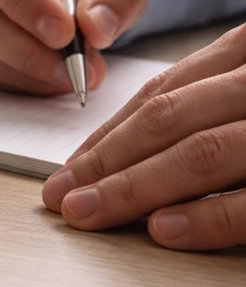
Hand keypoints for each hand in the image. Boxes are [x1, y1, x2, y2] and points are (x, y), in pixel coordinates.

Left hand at [42, 24, 245, 249]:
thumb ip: (202, 107)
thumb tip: (122, 152)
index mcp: (245, 57)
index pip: (161, 94)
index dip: (106, 135)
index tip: (66, 169)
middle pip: (167, 120)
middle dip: (105, 161)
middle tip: (60, 196)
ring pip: (198, 153)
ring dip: (134, 188)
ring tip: (88, 213)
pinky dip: (205, 216)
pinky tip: (162, 230)